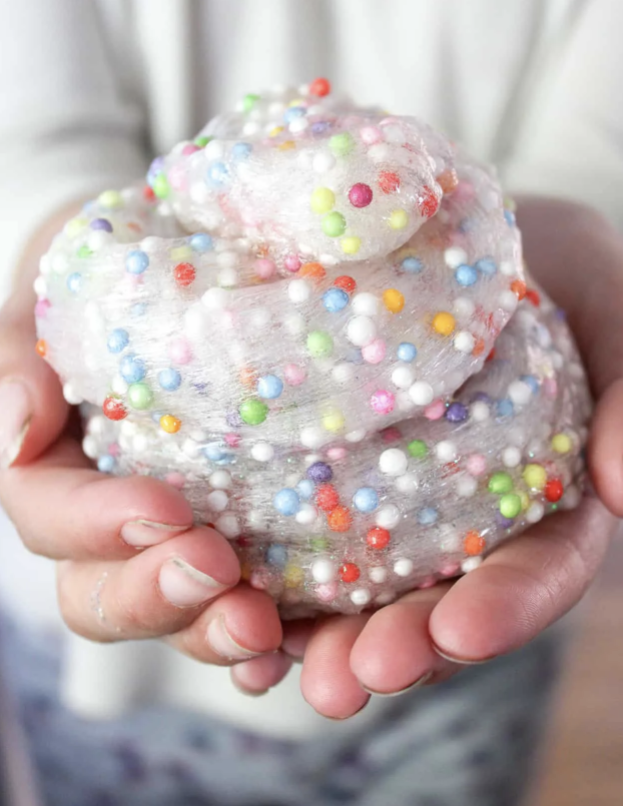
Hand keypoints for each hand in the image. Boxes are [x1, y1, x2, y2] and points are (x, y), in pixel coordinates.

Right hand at [0, 206, 287, 684]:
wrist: (187, 277)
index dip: (95, 525)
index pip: (53, 517)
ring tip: (262, 627)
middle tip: (217, 570)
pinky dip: (272, 639)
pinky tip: (295, 646)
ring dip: (214, 630)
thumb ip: (19, 364)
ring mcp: (179, 545)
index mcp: (59, 473)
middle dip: (157, 595)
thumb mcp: (52, 304)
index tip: (163, 508)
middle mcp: (112, 527)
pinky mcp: (252, 548)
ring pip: (180, 614)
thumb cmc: (107, 289)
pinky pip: (252, 607)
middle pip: (106, 593)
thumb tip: (19, 430)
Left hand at [242, 199, 622, 716]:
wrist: (449, 226)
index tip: (461, 627)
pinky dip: (263, 578)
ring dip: (316, 636)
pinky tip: (226, 600)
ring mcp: (396, 502)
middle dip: (398, 647)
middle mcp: (469, 516)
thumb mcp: (610, 299)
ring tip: (266, 657)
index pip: (542, 567)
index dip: (507, 605)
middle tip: (350, 675)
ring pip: (360, 589)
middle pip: (439, 601)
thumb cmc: (549, 264)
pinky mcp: (330, 474)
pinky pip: (296, 538)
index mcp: (551, 494)